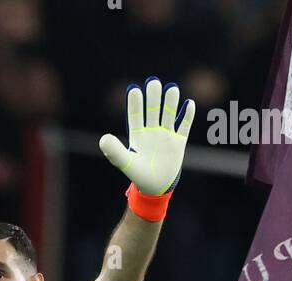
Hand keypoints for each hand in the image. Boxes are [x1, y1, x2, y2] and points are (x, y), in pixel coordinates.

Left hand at [100, 78, 194, 194]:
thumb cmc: (139, 175)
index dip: (134, 103)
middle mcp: (151, 131)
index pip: (135, 115)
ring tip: (172, 88)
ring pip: (168, 114)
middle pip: (152, 110)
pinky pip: (183, 126)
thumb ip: (115, 151)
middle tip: (153, 82)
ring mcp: (166, 135)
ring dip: (170, 102)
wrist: (155, 188)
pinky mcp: (178, 142)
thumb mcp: (126, 163)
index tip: (134, 89)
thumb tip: (102, 139)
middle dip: (153, 97)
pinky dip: (187, 116)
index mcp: (137, 135)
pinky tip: (189, 104)